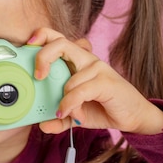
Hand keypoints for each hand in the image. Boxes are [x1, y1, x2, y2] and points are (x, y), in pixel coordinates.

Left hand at [28, 28, 162, 135]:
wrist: (133, 116)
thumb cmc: (104, 107)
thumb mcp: (75, 115)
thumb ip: (59, 119)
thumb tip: (42, 125)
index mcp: (77, 61)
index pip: (57, 39)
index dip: (42, 36)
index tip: (28, 46)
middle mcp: (86, 60)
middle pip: (61, 43)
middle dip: (43, 56)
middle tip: (38, 76)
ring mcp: (97, 68)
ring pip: (69, 76)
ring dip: (63, 99)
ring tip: (66, 113)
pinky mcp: (106, 82)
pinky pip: (80, 90)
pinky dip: (71, 104)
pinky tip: (73, 116)